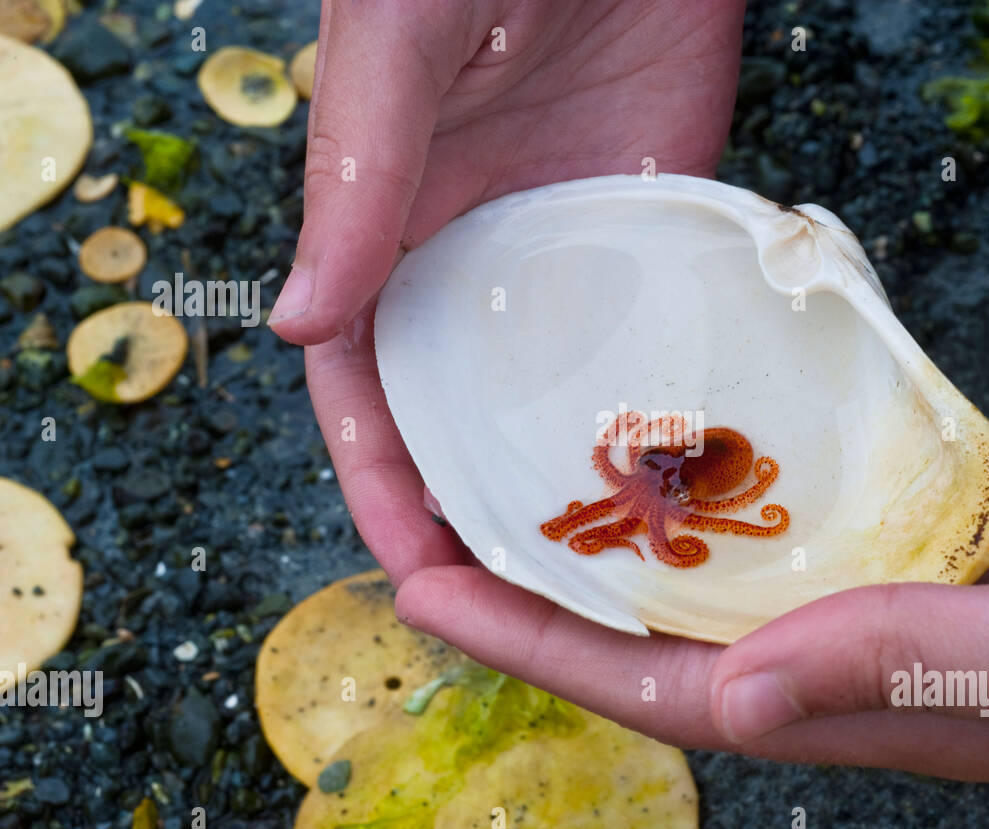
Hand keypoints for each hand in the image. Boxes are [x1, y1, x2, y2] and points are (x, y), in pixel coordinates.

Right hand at [276, 0, 744, 584]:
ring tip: (599, 567)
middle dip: (471, 507)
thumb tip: (302, 329)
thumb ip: (354, 176)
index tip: (411, 565)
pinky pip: (646, 336)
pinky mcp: (652, 228)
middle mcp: (474, 258)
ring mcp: (566, 252)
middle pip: (460, 413)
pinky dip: (649, 408)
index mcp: (389, 226)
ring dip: (563, 479)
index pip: (364, 384)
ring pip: (553, 393)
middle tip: (516, 601)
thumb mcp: (395, 49)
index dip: (377, 479)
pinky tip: (674, 475)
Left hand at [394, 460, 988, 780]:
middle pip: (671, 653)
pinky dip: (725, 519)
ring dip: (623, 561)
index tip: (426, 593)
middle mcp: (869, 680)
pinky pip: (793, 551)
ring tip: (531, 499)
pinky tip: (690, 475)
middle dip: (545, 605)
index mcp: (884, 715)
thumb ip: (912, 666)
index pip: (671, 699)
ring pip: (724, 602)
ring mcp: (900, 626)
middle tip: (437, 532)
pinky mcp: (935, 570)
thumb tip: (731, 700)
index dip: (542, 651)